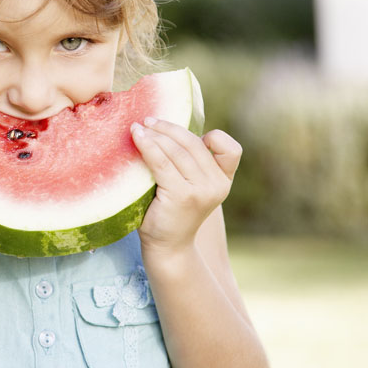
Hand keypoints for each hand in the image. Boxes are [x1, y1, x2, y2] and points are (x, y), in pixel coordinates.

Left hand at [130, 119, 241, 254]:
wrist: (167, 247)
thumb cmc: (172, 212)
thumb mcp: (191, 185)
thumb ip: (191, 163)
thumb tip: (165, 126)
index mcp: (223, 181)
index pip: (232, 150)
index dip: (215, 138)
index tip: (191, 136)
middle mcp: (217, 185)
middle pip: (194, 143)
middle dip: (169, 128)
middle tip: (148, 120)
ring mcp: (200, 191)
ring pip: (176, 150)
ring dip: (155, 134)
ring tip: (138, 128)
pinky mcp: (181, 195)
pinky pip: (161, 161)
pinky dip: (147, 145)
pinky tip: (136, 137)